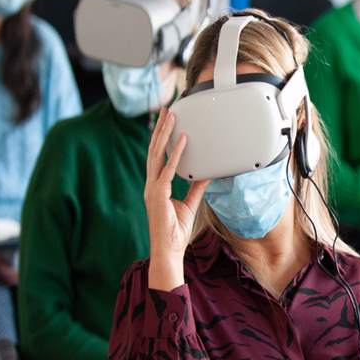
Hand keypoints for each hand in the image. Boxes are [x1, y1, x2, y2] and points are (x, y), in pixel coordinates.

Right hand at [145, 107, 209, 291]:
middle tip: (167, 110)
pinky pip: (167, 171)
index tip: (167, 122)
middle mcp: (152, 184)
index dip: (162, 138)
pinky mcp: (158, 195)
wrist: (168, 250)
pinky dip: (176, 156)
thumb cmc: (176, 231)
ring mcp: (153, 188)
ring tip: (171, 117)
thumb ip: (196, 188)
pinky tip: (183, 141)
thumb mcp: (190, 204)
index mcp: (157, 185)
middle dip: (160, 129)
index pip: (158, 156)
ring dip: (165, 134)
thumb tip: (207, 174)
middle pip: (155, 150)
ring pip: (157, 155)